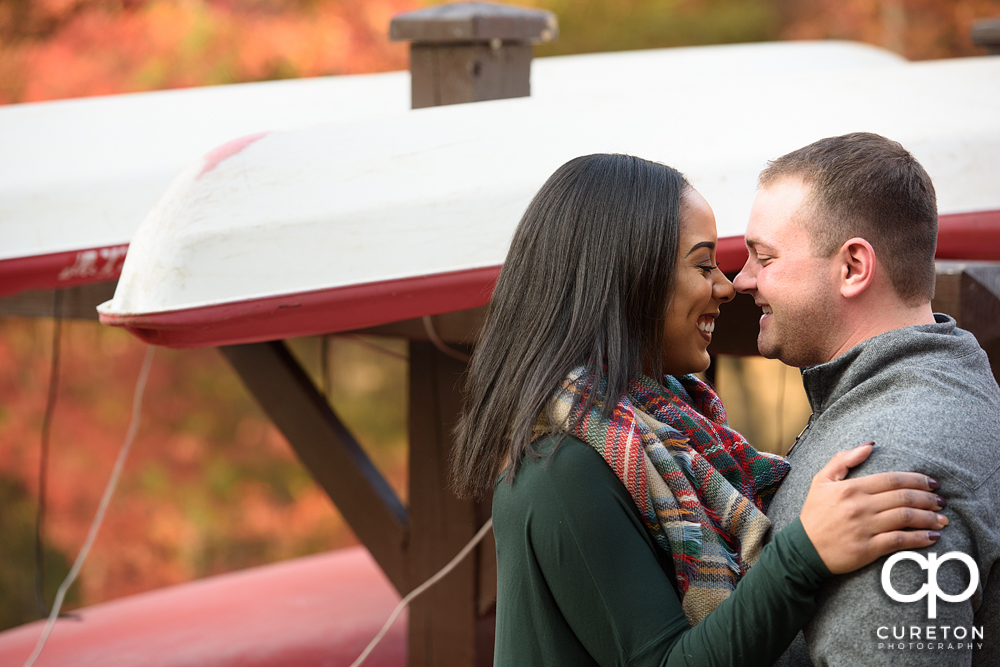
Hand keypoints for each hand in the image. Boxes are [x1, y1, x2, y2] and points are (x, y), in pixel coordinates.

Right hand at [799, 443, 946, 574]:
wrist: (804, 549)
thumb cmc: (814, 514)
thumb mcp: (822, 480)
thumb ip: (843, 459)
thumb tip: (869, 446)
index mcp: (851, 488)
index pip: (892, 479)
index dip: (917, 480)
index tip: (932, 483)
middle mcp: (860, 506)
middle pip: (903, 498)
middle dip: (928, 498)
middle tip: (941, 501)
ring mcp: (865, 528)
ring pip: (905, 518)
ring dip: (928, 518)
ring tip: (942, 519)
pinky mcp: (868, 548)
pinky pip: (899, 541)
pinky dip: (919, 539)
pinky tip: (932, 537)